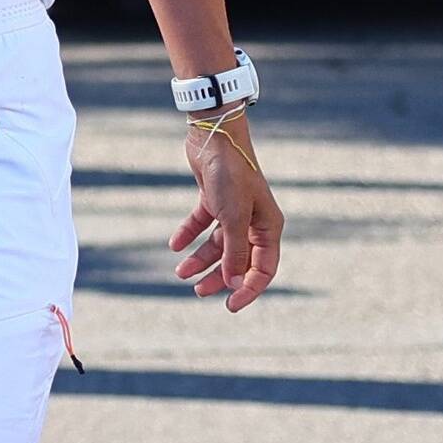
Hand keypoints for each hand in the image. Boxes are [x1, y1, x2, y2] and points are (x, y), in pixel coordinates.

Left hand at [169, 113, 283, 310]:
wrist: (214, 136)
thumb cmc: (231, 175)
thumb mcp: (233, 218)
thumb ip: (235, 252)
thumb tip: (233, 284)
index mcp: (268, 227)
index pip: (263, 269)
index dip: (248, 289)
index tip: (229, 306)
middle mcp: (253, 220)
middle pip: (238, 259)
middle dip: (219, 277)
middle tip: (198, 292)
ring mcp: (233, 209)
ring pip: (218, 244)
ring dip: (200, 259)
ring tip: (180, 272)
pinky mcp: (213, 198)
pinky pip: (201, 223)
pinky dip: (189, 234)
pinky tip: (175, 245)